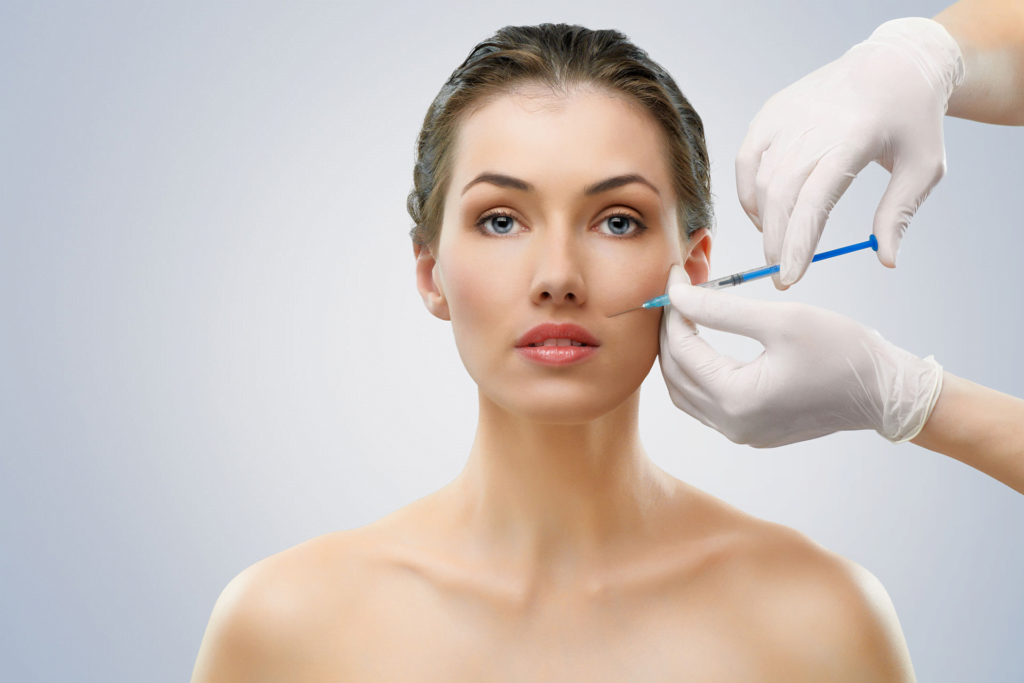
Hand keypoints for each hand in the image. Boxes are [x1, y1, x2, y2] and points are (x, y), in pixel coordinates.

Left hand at [658, 266, 942, 447]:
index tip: (676, 275)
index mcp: (736, 400)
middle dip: (672, 328)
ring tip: (688, 311)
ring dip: (680, 351)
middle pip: (675, 372)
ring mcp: (740, 432)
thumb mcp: (782, 319)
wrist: (885, 391)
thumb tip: (678, 296)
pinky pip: (705, 400)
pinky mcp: (750, 430)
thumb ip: (721, 309)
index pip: (681, 350)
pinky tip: (704, 339)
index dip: (674, 309)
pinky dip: (697, 369)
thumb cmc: (843, 352)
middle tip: (680, 290)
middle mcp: (731, 425)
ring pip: (684, 390)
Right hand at [736, 18, 964, 286]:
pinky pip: (747, 160)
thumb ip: (899, 214)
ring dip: (764, 220)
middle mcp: (815, 123)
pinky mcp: (772, 111)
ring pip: (761, 180)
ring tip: (778, 244)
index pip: (815, 199)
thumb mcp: (924, 167)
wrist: (895, 64)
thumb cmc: (912, 121)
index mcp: (855, 138)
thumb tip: (885, 260)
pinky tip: (763, 213)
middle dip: (776, 241)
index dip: (797, 242)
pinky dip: (748, 192)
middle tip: (781, 272)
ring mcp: (788, 114)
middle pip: (781, 194)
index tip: (790, 277)